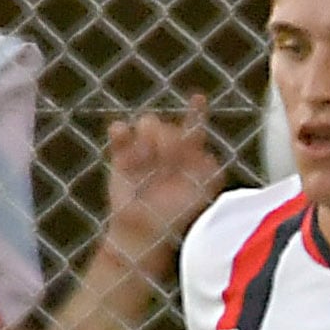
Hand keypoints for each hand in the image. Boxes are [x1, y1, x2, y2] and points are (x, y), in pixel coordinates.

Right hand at [104, 93, 223, 258]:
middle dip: (170, 139)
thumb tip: (208, 156)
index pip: (194, 128)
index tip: (199, 98)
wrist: (143, 231)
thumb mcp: (200, 196)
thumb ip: (210, 175)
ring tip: (147, 160)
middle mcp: (168, 147)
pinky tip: (122, 134)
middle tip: (168, 161)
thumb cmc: (176, 215)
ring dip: (150, 136)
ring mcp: (144, 149)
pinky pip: (119, 131)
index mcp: (189, 155)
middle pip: (170, 125)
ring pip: (148, 121)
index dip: (196, 112)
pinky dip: (121, 131)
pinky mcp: (121, 154)